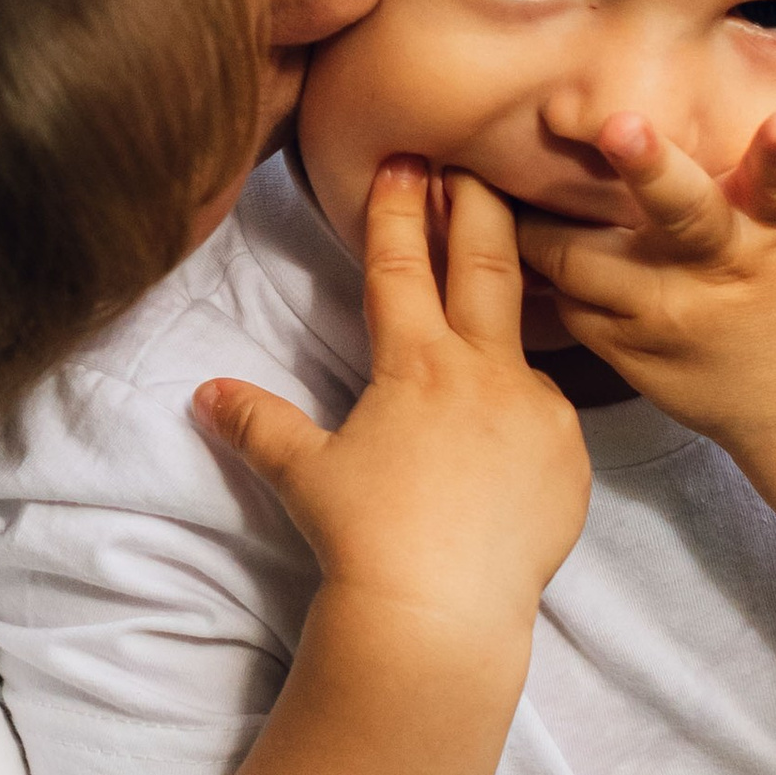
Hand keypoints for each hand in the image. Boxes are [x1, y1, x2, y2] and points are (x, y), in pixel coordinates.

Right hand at [198, 160, 590, 646]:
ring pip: (521, 345)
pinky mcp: (570, 455)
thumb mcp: (302, 474)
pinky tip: (508, 422)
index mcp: (415, 364)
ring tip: (504, 292)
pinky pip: (547, 413)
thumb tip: (205, 395)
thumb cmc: (365, 539)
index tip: (403, 159)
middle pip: (484, 265)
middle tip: (474, 166)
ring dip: (505, 316)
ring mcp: (536, 411)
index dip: (395, 208)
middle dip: (476, 206)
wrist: (442, 615)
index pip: (400, 266)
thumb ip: (259, 424)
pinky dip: (524, 406)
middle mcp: (482, 372)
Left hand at [510, 69, 775, 449]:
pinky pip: (565, 303)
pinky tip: (474, 227)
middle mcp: (722, 269)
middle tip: (618, 122)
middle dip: (653, 169)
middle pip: (684, 214)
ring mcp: (669, 315)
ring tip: (483, 166)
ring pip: (593, 260)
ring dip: (545, 218)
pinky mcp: (626, 350)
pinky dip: (527, 268)